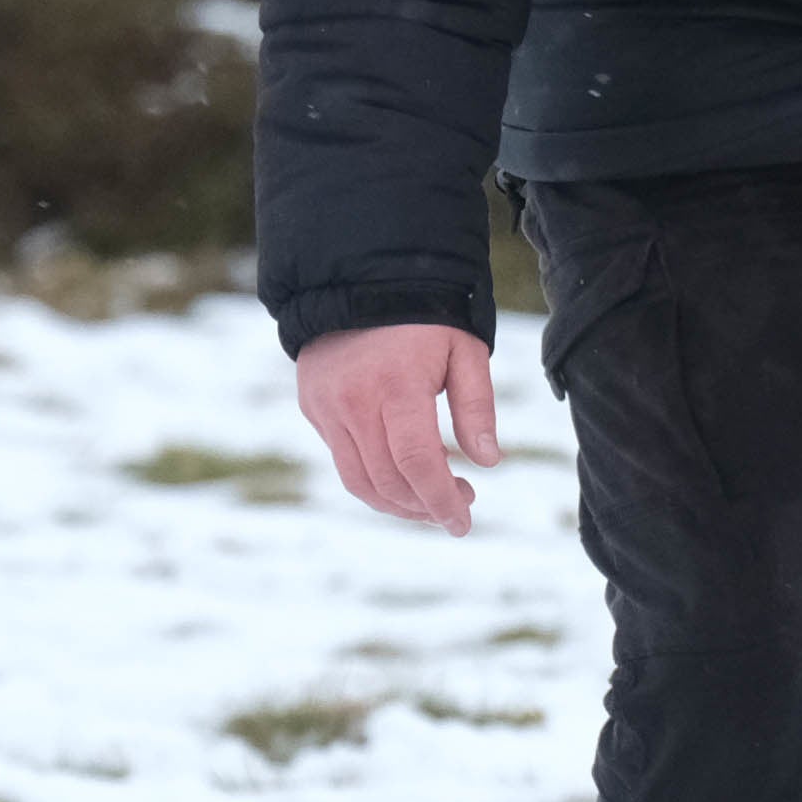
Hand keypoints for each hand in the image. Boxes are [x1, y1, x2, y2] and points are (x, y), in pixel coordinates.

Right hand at [297, 322, 498, 536]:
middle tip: (459, 508)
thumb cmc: (425, 315)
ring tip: (432, 503)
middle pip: (388, 480)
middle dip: (425, 506)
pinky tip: (403, 478)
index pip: (418, 463)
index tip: (463, 522)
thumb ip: (477, 406)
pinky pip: (342, 460)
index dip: (441, 500)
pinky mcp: (313, 407)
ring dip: (397, 504)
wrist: (358, 279)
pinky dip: (373, 481)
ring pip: (358, 481)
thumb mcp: (464, 350)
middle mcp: (353, 401)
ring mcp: (327, 407)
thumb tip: (488, 463)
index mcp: (396, 386)